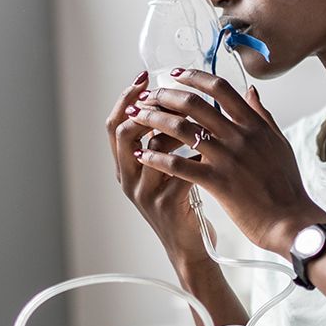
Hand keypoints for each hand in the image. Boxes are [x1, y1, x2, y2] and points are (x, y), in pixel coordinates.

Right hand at [107, 71, 211, 267]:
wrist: (191, 248)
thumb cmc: (181, 203)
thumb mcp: (166, 169)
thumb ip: (166, 139)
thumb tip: (177, 99)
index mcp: (126, 166)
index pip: (114, 125)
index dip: (126, 99)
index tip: (144, 77)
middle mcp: (128, 178)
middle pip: (122, 132)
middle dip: (144, 106)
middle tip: (165, 88)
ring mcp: (144, 193)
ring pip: (152, 147)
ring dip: (175, 127)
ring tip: (196, 117)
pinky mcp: (166, 204)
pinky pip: (180, 168)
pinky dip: (195, 153)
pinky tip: (210, 145)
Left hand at [128, 68, 325, 256]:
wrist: (292, 220)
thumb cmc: (286, 186)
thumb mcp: (279, 143)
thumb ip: (262, 115)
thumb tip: (251, 90)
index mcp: (254, 124)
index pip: (220, 88)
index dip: (194, 77)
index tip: (175, 74)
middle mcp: (239, 136)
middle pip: (195, 103)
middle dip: (166, 96)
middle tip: (149, 96)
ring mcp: (227, 158)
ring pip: (183, 129)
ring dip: (155, 120)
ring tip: (138, 118)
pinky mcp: (217, 182)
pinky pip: (179, 165)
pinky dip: (157, 157)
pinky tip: (142, 153)